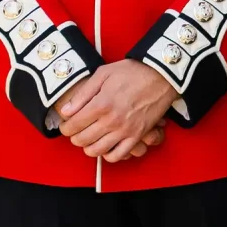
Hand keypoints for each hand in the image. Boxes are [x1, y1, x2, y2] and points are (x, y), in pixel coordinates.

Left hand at [57, 61, 178, 161]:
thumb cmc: (132, 71)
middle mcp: (112, 120)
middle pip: (82, 140)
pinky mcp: (137, 135)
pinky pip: (118, 155)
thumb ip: (82, 94)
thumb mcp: (103, 74)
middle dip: (74, 137)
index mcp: (101, 104)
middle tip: (76, 131)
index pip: (73, 125)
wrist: (161, 75)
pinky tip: (106, 146)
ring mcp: (125, 130)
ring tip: (90, 139)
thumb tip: (66, 111)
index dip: (65, 127)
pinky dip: (108, 154)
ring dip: (88, 147)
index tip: (66, 125)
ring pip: (97, 150)